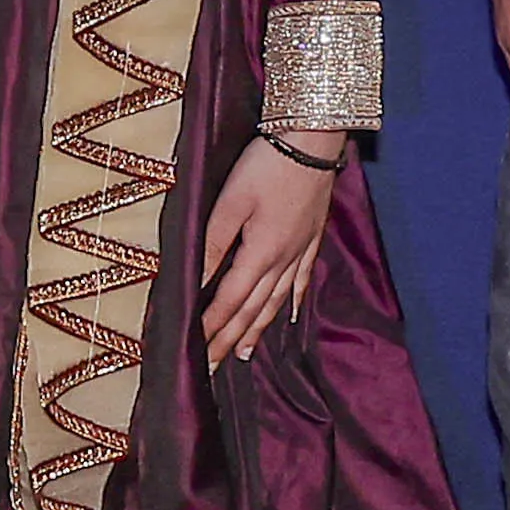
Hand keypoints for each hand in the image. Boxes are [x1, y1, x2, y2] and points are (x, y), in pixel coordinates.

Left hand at [197, 129, 349, 364]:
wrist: (315, 140)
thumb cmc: (267, 165)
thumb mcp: (230, 201)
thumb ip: (213, 243)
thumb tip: (195, 281)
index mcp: (260, 253)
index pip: (229, 301)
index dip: (211, 329)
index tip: (194, 355)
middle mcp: (283, 260)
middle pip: (252, 310)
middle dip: (229, 340)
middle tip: (211, 369)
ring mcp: (300, 251)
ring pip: (276, 301)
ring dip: (257, 330)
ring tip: (242, 354)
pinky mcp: (311, 238)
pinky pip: (301, 280)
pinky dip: (292, 303)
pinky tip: (288, 317)